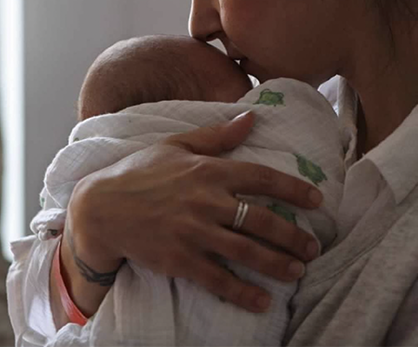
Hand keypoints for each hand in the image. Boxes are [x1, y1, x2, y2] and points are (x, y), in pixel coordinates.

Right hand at [65, 111, 322, 312]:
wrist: (100, 208)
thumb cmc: (139, 173)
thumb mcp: (176, 145)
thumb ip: (217, 136)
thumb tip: (252, 118)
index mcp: (208, 170)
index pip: (261, 177)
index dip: (293, 189)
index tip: (317, 200)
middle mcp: (205, 201)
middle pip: (261, 219)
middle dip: (292, 235)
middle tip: (313, 247)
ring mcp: (193, 233)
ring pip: (246, 251)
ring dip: (277, 264)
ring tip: (298, 271)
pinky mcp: (179, 259)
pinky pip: (218, 279)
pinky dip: (243, 292)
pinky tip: (263, 300)